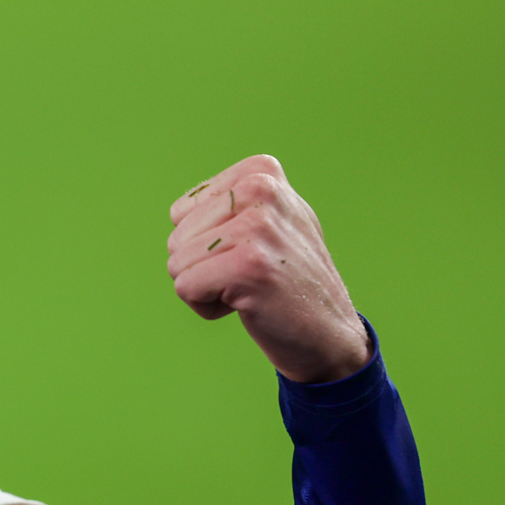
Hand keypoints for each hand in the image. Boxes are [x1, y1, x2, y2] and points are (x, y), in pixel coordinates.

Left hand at [168, 155, 371, 382]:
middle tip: (251, 276)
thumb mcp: (270, 221)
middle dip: (202, 268)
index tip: (247, 253)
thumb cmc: (287, 279)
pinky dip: (207, 307)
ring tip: (251, 288)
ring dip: (206, 288)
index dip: (202, 244)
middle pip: (176, 238)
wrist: (328, 331)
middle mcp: (260, 189)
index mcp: (261, 172)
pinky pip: (185, 287)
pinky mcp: (249, 265)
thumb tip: (178, 210)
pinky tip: (247, 305)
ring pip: (176, 263)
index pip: (180, 212)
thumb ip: (229, 205)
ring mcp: (256, 226)